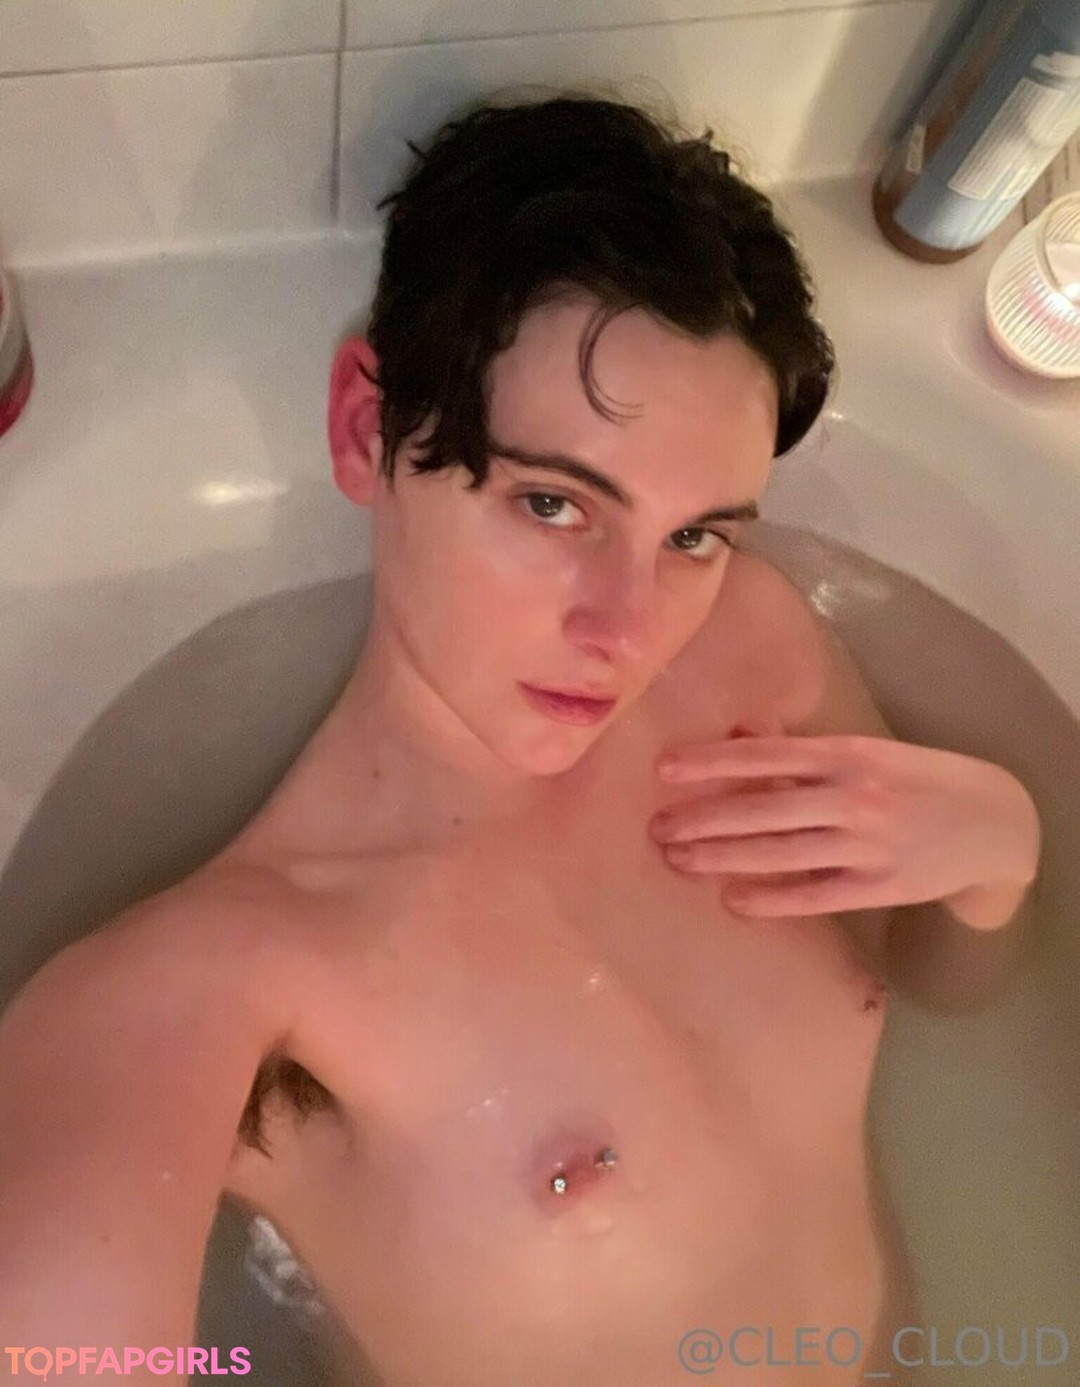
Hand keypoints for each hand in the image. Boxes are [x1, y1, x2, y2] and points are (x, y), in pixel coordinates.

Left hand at [648, 734, 1040, 922]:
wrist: (994, 822)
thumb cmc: (918, 778)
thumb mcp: (866, 751)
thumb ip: (802, 749)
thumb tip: (739, 733)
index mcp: (847, 754)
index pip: (766, 756)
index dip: (713, 763)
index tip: (665, 770)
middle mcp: (853, 796)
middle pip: (763, 809)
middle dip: (704, 818)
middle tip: (656, 828)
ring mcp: (867, 844)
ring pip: (781, 853)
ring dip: (724, 857)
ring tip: (679, 860)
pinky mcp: (880, 886)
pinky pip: (816, 895)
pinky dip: (773, 899)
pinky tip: (733, 900)